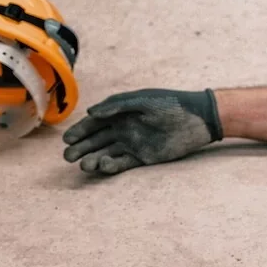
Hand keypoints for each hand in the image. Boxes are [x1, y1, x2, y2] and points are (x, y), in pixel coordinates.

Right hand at [62, 88, 222, 175]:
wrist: (198, 119)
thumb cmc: (171, 104)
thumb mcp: (144, 101)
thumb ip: (118, 105)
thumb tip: (91, 113)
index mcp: (121, 113)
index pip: (95, 123)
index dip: (80, 131)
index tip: (68, 140)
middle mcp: (124, 129)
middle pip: (96, 140)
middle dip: (81, 148)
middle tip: (68, 156)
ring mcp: (133, 143)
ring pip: (106, 153)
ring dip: (93, 159)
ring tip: (83, 165)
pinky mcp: (144, 157)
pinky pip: (122, 163)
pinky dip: (110, 165)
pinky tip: (102, 164)